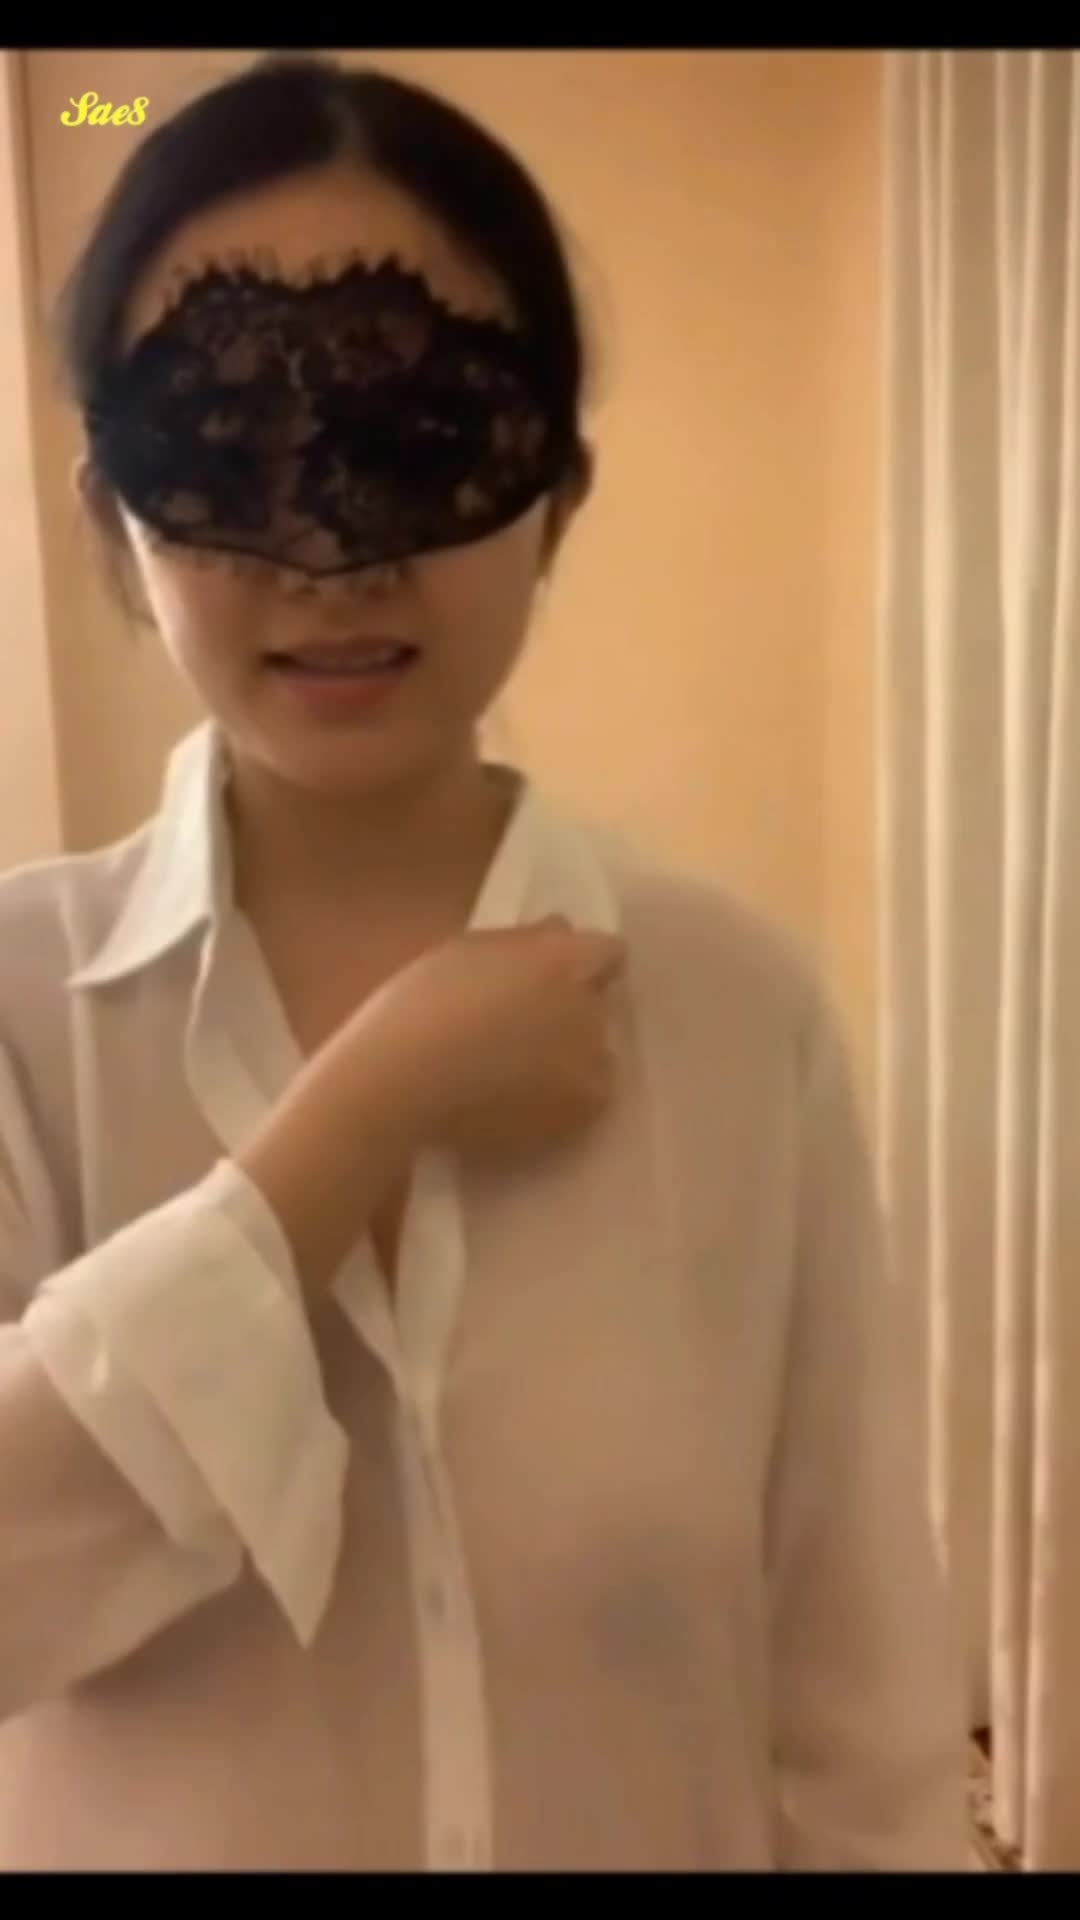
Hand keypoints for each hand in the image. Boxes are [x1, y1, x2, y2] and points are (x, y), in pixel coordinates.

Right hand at [357, 916, 626, 1162]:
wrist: (400, 1083)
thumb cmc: (419, 1006)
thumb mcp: (467, 950)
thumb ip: (524, 943)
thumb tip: (559, 931)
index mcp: (561, 959)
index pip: (608, 952)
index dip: (583, 965)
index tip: (553, 978)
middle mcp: (589, 1008)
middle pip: (597, 1006)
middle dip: (571, 1012)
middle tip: (523, 1029)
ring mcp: (590, 1065)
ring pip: (593, 1056)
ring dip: (568, 1059)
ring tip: (515, 1076)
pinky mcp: (580, 1114)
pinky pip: (583, 1100)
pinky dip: (559, 1102)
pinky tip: (516, 1105)